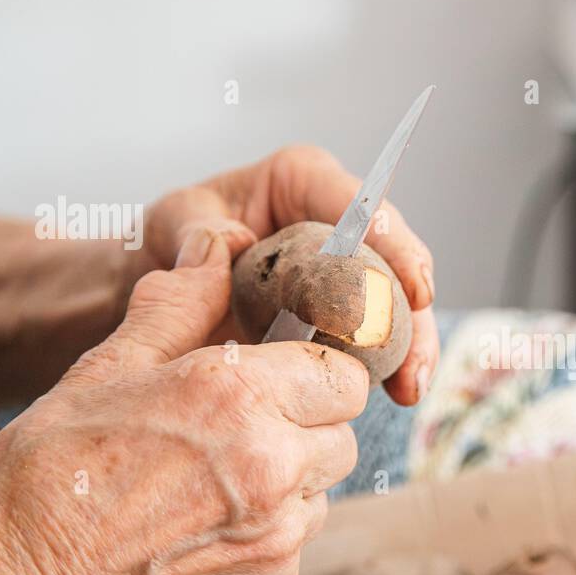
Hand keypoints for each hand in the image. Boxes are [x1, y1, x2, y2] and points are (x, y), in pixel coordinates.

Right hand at [0, 222, 366, 574]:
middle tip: (244, 431)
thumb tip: (218, 243)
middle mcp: (275, 464)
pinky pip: (298, 544)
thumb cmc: (52, 469)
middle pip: (345, 434)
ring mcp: (278, 533)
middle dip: (307, 427)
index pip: (345, 376)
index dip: (316, 376)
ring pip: (325, 490)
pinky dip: (268, 534)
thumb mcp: (110, 367)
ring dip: (291, 482)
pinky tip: (206, 528)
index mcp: (242, 395)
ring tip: (218, 482)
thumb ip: (181, 303)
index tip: (280, 382)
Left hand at [139, 145, 438, 405]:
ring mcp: (344, 266)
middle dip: (413, 313)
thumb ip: (196, 231)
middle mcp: (335, 218)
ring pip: (396, 302)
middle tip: (416, 362)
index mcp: (302, 180)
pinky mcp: (343, 308)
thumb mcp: (170, 223)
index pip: (362, 207)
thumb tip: (233, 240)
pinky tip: (398, 394)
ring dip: (411, 348)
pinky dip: (389, 364)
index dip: (397, 248)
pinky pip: (377, 334)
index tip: (417, 291)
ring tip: (411, 390)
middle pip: (394, 260)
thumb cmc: (168, 237)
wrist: (159, 277)